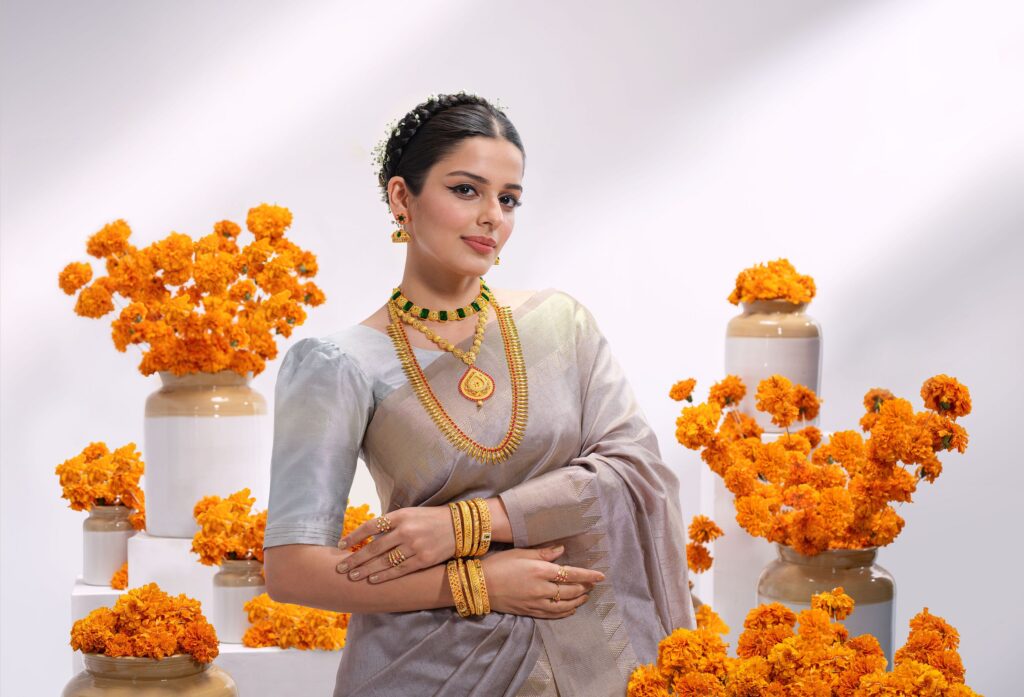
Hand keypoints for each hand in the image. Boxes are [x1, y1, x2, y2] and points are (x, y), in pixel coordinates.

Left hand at [335, 506, 455, 583]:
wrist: (460, 526)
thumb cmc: (431, 519)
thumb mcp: (411, 513)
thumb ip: (392, 523)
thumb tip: (370, 536)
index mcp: (401, 515)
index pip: (371, 526)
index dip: (355, 536)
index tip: (341, 544)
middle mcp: (406, 530)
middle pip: (375, 547)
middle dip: (356, 558)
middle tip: (340, 567)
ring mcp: (415, 546)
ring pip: (385, 561)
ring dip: (366, 570)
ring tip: (352, 576)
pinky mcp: (423, 560)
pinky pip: (399, 570)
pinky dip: (384, 575)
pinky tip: (372, 579)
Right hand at [482, 545, 604, 618]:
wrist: (479, 586)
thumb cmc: (499, 564)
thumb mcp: (521, 553)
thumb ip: (543, 553)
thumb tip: (561, 550)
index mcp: (540, 571)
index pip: (571, 573)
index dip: (588, 575)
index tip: (601, 576)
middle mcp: (542, 589)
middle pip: (570, 590)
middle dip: (584, 587)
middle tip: (593, 584)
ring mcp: (536, 603)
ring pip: (564, 605)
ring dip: (578, 601)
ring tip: (586, 596)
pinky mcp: (530, 612)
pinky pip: (553, 614)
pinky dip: (565, 612)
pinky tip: (571, 609)